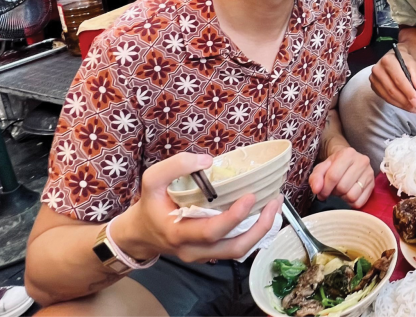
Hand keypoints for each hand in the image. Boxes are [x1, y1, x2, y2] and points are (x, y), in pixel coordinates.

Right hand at [109, 152, 281, 263]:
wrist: (141, 234)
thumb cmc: (150, 205)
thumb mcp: (152, 180)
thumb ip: (176, 166)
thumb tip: (208, 161)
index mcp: (179, 233)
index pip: (212, 231)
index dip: (234, 217)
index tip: (250, 196)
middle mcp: (194, 250)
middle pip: (234, 248)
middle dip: (260, 227)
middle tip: (274, 201)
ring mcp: (204, 255)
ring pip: (239, 251)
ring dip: (262, 231)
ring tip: (275, 207)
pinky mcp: (211, 253)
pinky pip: (236, 247)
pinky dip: (254, 232)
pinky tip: (263, 213)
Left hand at [309, 147, 374, 208]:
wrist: (349, 161)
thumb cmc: (335, 165)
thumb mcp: (322, 167)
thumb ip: (316, 177)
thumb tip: (317, 189)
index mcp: (348, 154)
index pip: (333, 176)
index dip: (324, 188)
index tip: (321, 192)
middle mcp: (361, 161)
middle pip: (343, 187)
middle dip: (334, 192)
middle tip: (332, 190)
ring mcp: (369, 173)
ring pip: (352, 196)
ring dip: (343, 198)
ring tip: (341, 192)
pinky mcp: (373, 184)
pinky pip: (360, 202)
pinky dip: (351, 203)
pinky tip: (348, 195)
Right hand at [369, 45, 415, 112]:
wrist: (394, 59)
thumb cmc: (404, 61)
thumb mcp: (413, 64)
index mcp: (388, 61)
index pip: (399, 80)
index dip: (409, 92)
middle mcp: (377, 70)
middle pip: (392, 90)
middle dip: (406, 101)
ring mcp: (374, 79)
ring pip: (388, 97)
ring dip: (402, 105)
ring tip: (413, 108)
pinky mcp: (374, 87)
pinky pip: (385, 98)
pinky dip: (396, 104)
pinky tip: (405, 105)